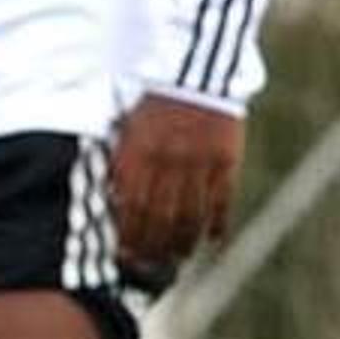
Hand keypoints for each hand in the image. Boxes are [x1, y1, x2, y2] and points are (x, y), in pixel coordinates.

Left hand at [110, 94, 244, 266]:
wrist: (195, 72)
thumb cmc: (154, 101)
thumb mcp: (129, 127)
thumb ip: (123, 162)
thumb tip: (113, 200)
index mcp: (139, 152)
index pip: (132, 207)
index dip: (129, 235)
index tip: (125, 255)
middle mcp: (168, 161)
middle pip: (160, 218)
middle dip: (153, 247)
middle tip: (150, 266)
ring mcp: (199, 163)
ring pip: (190, 215)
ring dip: (183, 242)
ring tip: (178, 258)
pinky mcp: (226, 160)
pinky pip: (221, 201)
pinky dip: (217, 224)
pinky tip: (212, 241)